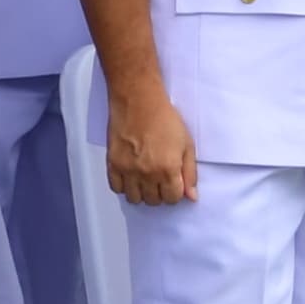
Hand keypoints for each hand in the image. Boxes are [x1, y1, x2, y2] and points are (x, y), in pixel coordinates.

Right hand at [105, 83, 199, 207]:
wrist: (138, 102)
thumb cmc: (164, 119)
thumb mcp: (187, 145)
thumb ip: (190, 173)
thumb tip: (191, 196)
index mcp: (168, 169)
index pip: (172, 198)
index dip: (175, 193)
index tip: (173, 185)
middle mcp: (148, 173)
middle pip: (154, 200)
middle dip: (159, 194)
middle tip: (160, 180)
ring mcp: (128, 170)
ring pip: (134, 198)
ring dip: (142, 193)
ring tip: (145, 180)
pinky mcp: (113, 164)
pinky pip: (116, 188)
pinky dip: (124, 187)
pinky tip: (131, 177)